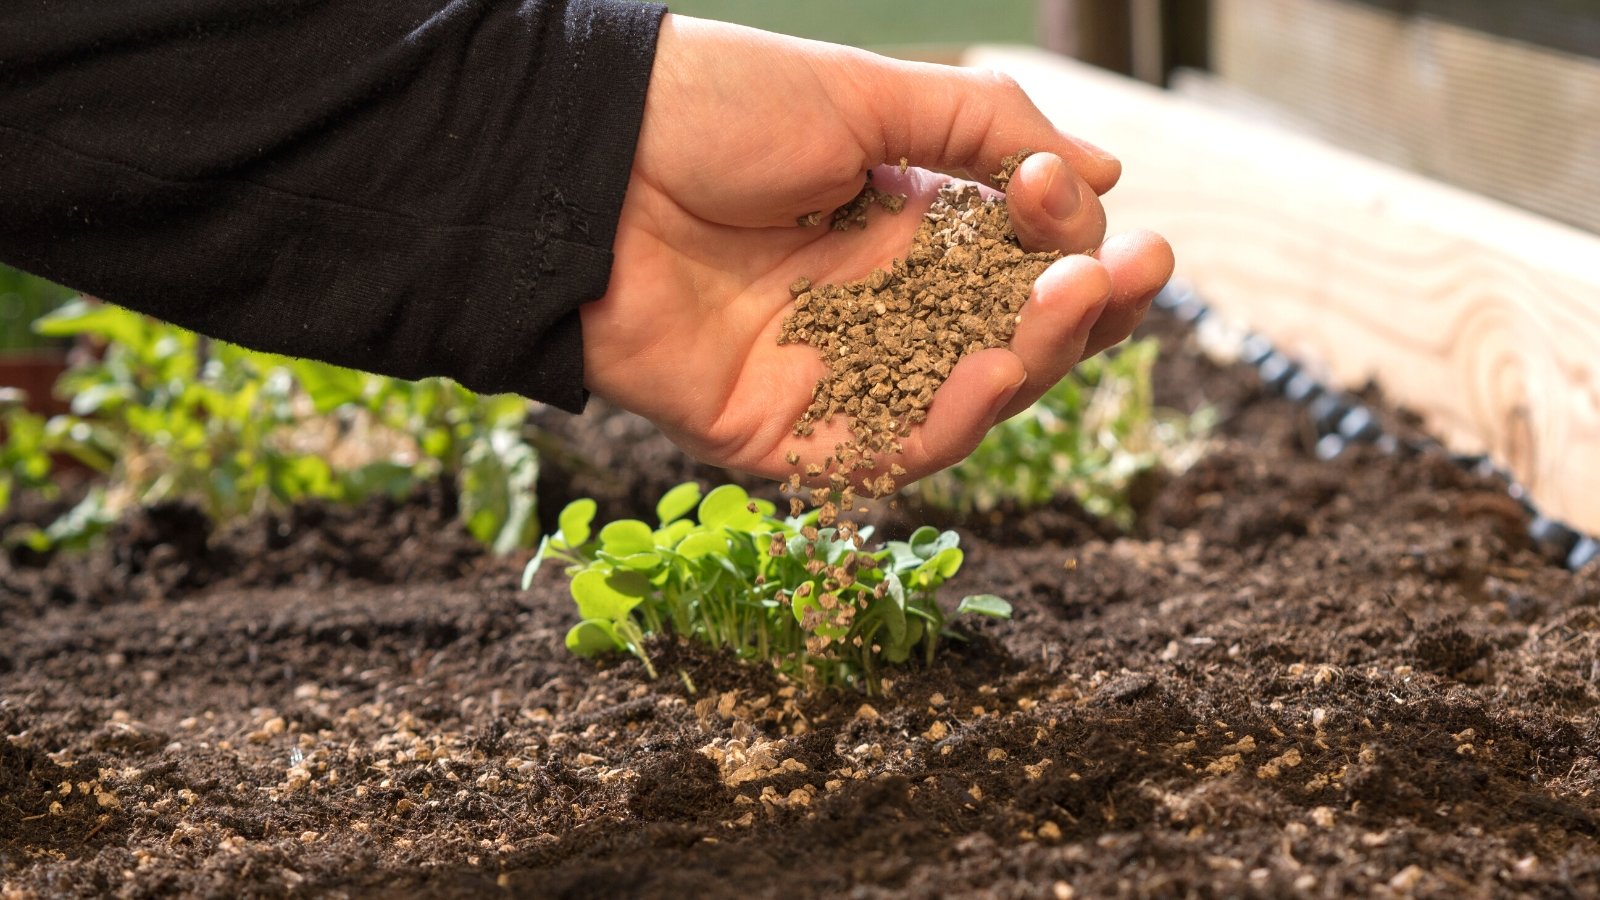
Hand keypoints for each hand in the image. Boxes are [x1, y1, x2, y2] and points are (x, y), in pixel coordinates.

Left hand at [582, 15, 1174, 485]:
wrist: (581, 162)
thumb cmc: (712, 112)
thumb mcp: (866, 96)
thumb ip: (988, 131)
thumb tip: (1109, 171)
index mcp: (902, 229)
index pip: (1020, 264)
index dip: (1072, 243)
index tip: (1080, 200)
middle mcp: (878, 309)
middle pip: (1010, 341)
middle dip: (1082, 312)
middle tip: (1133, 270)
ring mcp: (833, 377)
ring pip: (964, 402)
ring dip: (1033, 360)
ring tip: (1071, 303)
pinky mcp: (781, 436)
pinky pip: (883, 454)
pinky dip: (947, 421)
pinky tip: (991, 369)